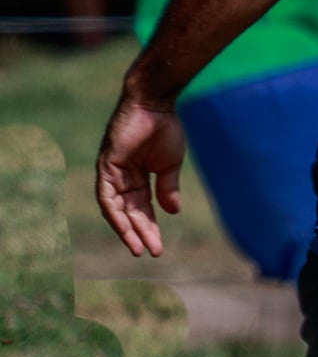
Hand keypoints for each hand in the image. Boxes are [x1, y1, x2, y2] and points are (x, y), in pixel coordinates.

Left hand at [96, 90, 185, 257]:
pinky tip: (124, 227)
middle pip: (128, 212)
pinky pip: (106, 194)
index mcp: (137, 178)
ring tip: (138, 247)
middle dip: (140, 233)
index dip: (149, 228)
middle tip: (151, 252)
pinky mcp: (106, 165)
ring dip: (126, 229)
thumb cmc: (164, 129)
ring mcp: (111, 172)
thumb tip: (172, 212)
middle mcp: (121, 178)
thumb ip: (168, 188)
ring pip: (115, 208)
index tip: (158, 247)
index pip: (141, 209)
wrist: (155, 105)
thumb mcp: (169, 166)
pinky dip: (114, 212)